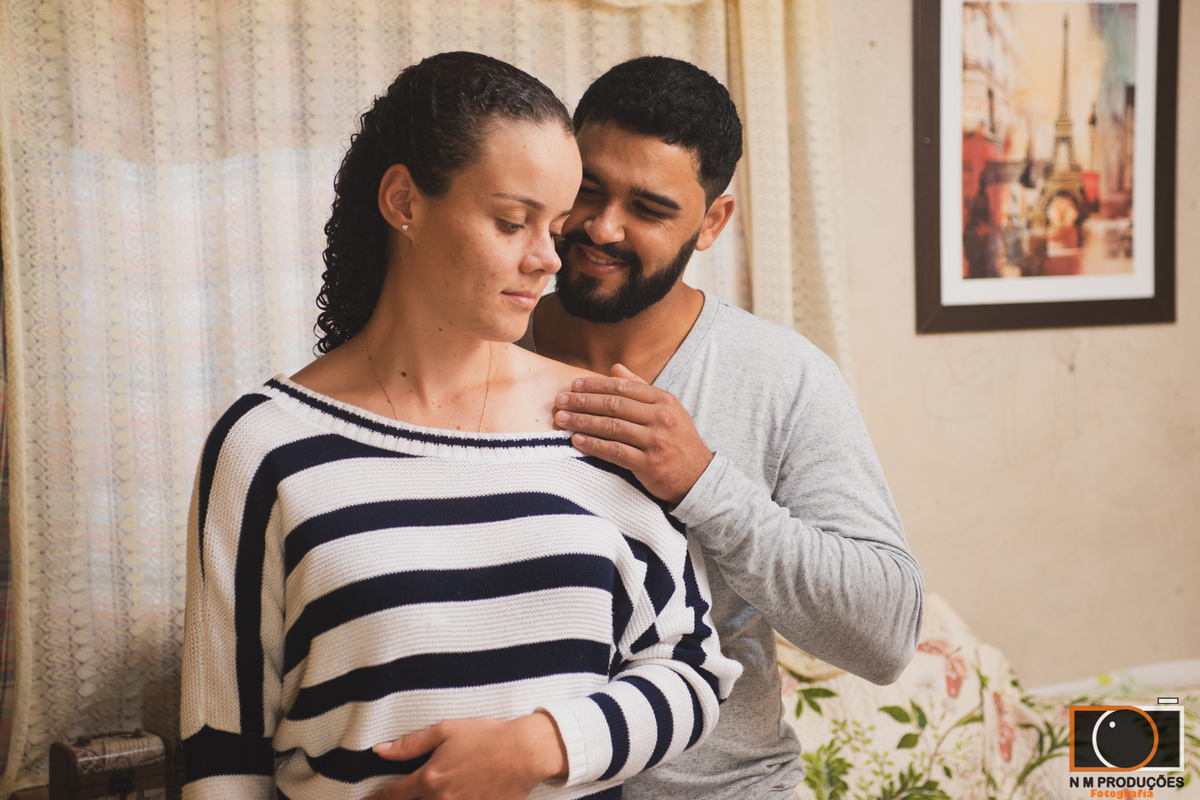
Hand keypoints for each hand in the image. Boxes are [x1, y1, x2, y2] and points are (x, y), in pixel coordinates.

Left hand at [365, 713, 566, 799]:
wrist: (526, 751)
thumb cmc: (487, 736)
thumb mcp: (446, 730)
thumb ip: (411, 743)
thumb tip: (380, 750)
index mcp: (430, 778)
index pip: (393, 794)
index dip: (376, 799)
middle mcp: (442, 799)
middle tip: (392, 798)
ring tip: (427, 795)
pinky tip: (448, 798)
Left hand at [553, 364, 713, 505]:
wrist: (699, 476)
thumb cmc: (678, 440)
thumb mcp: (667, 409)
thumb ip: (641, 388)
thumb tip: (614, 368)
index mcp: (663, 400)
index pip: (623, 388)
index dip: (595, 385)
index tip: (574, 385)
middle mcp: (660, 418)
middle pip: (614, 405)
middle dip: (583, 402)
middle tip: (561, 401)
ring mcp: (655, 441)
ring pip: (612, 427)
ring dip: (583, 422)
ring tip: (562, 420)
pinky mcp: (649, 463)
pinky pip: (615, 452)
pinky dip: (594, 445)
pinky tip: (577, 441)